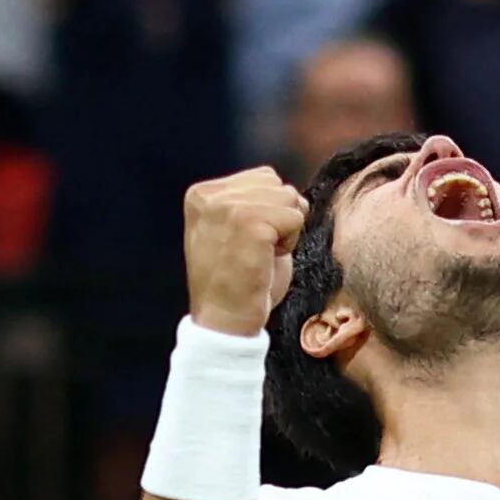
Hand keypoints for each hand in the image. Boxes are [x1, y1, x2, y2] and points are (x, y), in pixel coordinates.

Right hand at [182, 167, 306, 334]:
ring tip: (260, 254)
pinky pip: (296, 219)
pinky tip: (266, 260)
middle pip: (278, 185)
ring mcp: (229, 208)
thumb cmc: (236, 281)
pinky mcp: (250, 224)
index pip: (263, 177)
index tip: (245, 241)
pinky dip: (291, 243)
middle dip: (279, 218)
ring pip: (290, 199)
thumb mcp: (232, 230)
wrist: (225, 321)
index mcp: (202, 193)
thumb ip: (250, 202)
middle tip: (255, 251)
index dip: (269, 210)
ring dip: (287, 230)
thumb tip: (293, 193)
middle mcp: (211, 195)